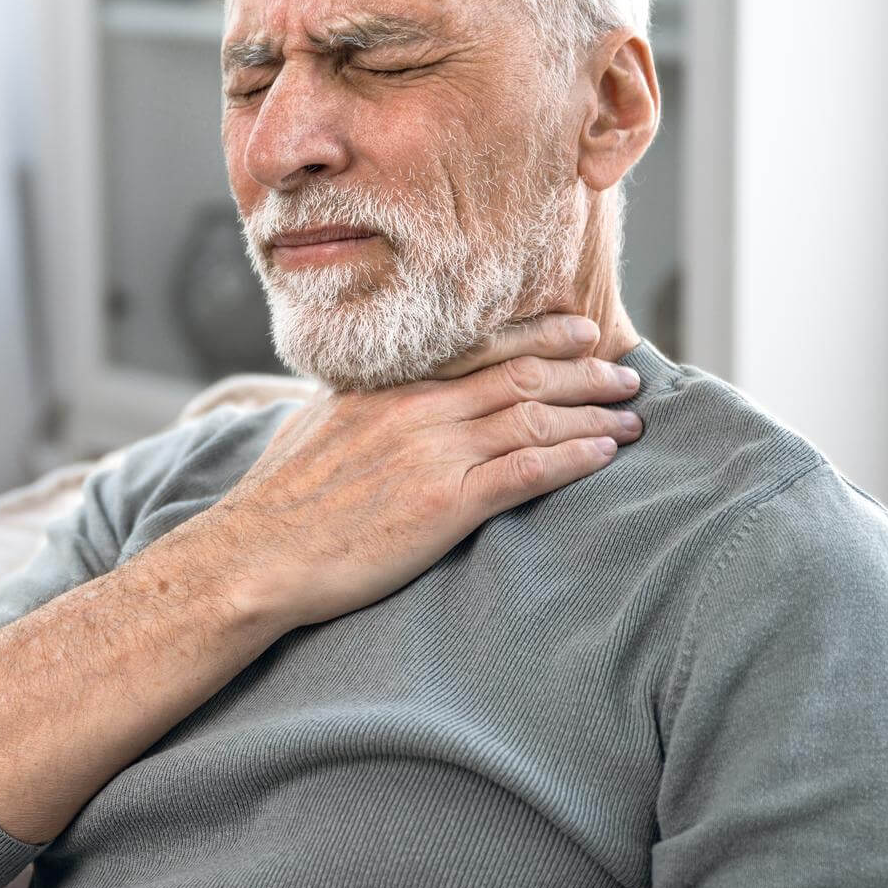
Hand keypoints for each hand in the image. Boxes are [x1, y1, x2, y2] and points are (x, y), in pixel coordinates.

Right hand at [179, 313, 643, 632]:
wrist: (254, 556)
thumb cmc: (275, 503)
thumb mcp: (312, 428)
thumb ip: (355, 407)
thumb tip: (364, 399)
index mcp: (384, 387)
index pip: (476, 345)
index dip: (537, 334)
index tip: (578, 331)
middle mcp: (415, 408)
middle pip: (519, 374)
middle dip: (582, 371)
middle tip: (625, 372)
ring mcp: (432, 452)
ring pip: (534, 417)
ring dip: (593, 413)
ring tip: (633, 416)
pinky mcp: (444, 503)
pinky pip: (527, 470)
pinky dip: (574, 457)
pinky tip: (606, 455)